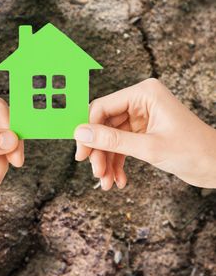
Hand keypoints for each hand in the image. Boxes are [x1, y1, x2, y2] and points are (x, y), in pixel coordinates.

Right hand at [74, 78, 215, 189]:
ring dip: (107, 160)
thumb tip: (81, 134)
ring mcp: (140, 117)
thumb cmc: (194, 151)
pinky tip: (118, 180)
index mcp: (144, 94)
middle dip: (99, 151)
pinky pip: (121, 145)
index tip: (82, 153)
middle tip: (96, 172)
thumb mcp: (149, 147)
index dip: (89, 130)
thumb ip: (112, 141)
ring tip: (107, 182)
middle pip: (104, 124)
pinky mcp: (142, 131)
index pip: (103, 107)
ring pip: (111, 138)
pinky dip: (117, 163)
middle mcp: (140, 102)